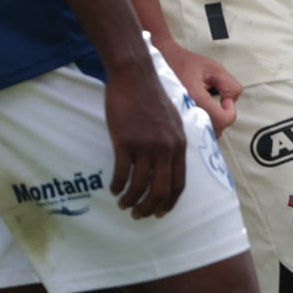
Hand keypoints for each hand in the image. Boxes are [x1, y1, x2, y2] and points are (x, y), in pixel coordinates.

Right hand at [103, 61, 193, 217]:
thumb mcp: (173, 121)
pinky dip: (117, 186)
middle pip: (160, 190)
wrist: (135, 77)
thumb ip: (173, 142)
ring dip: (130, 200)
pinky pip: (122, 173)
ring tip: (123, 204)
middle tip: (138, 215)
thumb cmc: (152, 97)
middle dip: (149, 208)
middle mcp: (166, 149)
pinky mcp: (125, 141)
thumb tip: (170, 162)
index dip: (169, 202)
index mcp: (179, 145)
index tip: (160, 213)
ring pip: (140, 185)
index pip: (178, 183)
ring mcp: (146, 146)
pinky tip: (113, 189)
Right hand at [156, 37, 241, 132]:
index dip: (230, 112)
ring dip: (211, 123)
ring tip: (209, 107)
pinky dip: (200, 126)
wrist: (160, 60)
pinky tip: (200, 113)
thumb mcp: (214, 68)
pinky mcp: (172, 121)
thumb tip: (232, 101)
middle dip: (221, 118)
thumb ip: (230, 85)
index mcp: (194, 96)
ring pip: (202, 135)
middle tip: (219, 104)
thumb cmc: (184, 63)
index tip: (227, 100)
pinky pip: (191, 133)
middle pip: (212, 131)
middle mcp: (183, 110)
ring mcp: (176, 117)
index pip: (221, 119)